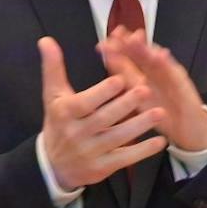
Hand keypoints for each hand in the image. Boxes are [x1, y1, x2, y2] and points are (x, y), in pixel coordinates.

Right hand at [39, 36, 166, 191]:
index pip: (85, 102)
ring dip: (139, 126)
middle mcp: (76, 134)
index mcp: (65, 113)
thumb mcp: (53, 96)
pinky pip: (125, 158)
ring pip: (118, 138)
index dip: (102, 92)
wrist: (53, 165)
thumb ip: (53, 68)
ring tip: (159, 112)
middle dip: (125, 105)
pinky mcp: (102, 168)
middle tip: (146, 90)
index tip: (120, 79)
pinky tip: (160, 141)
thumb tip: (46, 40)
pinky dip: (143, 151)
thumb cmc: (58, 122)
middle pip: (104, 119)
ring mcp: (90, 153)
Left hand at [99, 27, 206, 151]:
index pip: (128, 59)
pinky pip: (174, 74)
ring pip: (157, 60)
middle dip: (129, 43)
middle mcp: (156, 72)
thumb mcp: (139, 101)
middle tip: (118, 33)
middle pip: (141, 54)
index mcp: (143, 76)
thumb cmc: (164, 114)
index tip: (103, 43)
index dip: (116, 50)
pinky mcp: (182, 85)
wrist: (189, 129)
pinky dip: (167, 64)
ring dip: (146, 48)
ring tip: (135, 38)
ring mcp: (170, 76)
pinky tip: (161, 56)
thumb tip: (107, 62)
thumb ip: (126, 81)